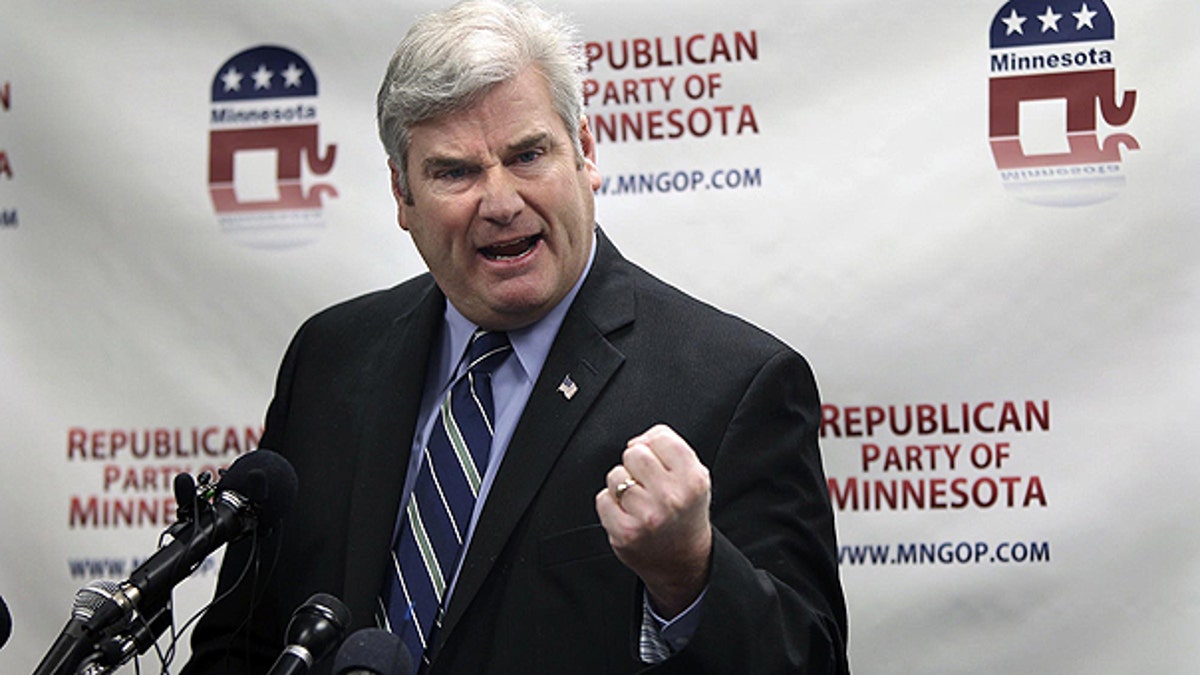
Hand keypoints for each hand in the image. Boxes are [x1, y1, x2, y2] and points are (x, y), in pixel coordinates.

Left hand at [595, 424, 712, 617]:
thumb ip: (671, 450)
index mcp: (693, 479)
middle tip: (646, 483)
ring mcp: (647, 516)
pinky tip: (628, 514)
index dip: (654, 446)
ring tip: (639, 501)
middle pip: (634, 453)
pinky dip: (611, 505)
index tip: (658, 462)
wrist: (683, 562)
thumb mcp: (694, 478)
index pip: (660, 437)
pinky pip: (603, 499)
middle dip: (636, 465)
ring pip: (616, 476)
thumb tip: (636, 441)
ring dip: (622, 486)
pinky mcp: (625, 532)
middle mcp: (672, 497)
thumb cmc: (685, 513)